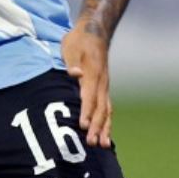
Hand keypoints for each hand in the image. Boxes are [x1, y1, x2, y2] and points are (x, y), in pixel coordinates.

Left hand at [61, 30, 113, 147]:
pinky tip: (105, 137)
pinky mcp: (104, 89)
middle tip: (91, 143)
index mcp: (93, 73)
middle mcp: (101, 83)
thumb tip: (75, 73)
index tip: (82, 126)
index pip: (89, 96)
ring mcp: (104, 87)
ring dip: (103, 128)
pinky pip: (107, 109)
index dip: (86, 111)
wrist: (94, 32)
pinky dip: (106, 123)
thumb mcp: (71, 47)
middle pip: (100, 108)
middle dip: (96, 126)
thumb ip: (71, 61)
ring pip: (106, 111)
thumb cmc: (78, 40)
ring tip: (102, 146)